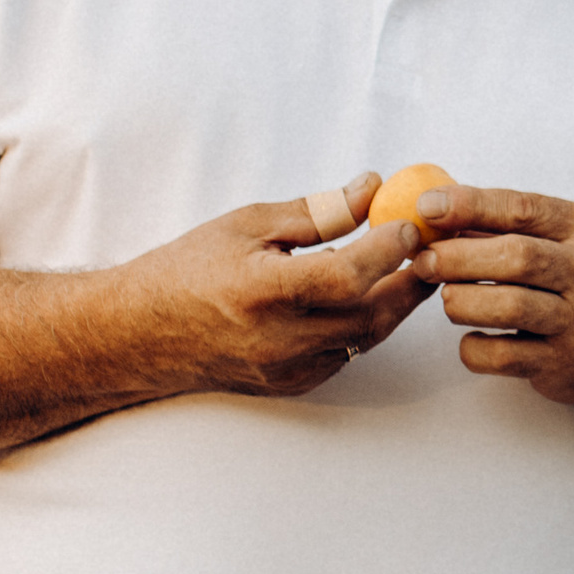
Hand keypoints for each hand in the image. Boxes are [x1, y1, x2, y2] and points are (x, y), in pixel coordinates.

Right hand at [125, 172, 429, 396]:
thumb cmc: (190, 269)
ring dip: (392, 306)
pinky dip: (361, 328)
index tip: (409, 225)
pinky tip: (365, 302)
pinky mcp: (291, 385)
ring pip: (363, 339)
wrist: (142, 332)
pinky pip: (344, 357)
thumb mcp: (248, 225)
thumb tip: (371, 188)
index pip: (348, 274)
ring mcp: (287, 368)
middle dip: (409, 281)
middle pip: (369, 314)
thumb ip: (316, 212)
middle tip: (431, 251)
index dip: (388, 249)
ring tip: (409, 272)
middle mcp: (279, 338)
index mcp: (265, 291)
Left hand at [407, 186, 573, 415]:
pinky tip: (470, 339)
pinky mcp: (562, 363)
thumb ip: (505, 227)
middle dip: (459, 257)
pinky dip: (474, 348)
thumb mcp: (558, 241)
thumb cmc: (573, 282)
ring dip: (463, 301)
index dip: (470, 205)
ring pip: (510, 307)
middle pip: (516, 257)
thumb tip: (435, 213)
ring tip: (448, 298)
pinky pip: (504, 356)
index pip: (523, 208)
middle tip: (424, 261)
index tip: (427, 207)